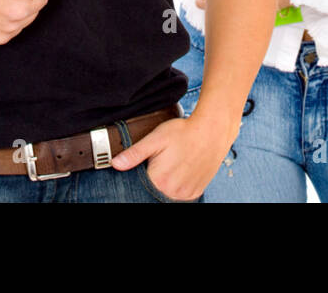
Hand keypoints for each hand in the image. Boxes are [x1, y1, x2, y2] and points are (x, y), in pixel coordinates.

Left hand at [109, 114, 234, 200]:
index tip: (147, 165)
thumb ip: (134, 154)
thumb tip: (115, 163)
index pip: (140, 187)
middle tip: (162, 162)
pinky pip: (182, 196)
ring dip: (166, 186)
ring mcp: (186, 194)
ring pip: (168, 196)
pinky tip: (179, 172)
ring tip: (171, 166)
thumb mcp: (155, 139)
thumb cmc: (183, 132)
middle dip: (153, 180)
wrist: (212, 131)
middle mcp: (173, 192)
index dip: (141, 175)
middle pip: (154, 192)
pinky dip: (178, 188)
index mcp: (159, 181)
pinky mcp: (196, 192)